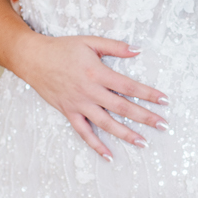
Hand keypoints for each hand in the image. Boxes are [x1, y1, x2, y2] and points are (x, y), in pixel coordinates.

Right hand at [15, 34, 166, 160]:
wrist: (33, 58)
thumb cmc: (62, 48)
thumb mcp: (90, 41)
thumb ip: (114, 47)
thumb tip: (137, 50)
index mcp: (97, 72)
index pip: (129, 86)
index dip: (148, 93)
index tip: (164, 100)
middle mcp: (90, 91)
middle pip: (122, 107)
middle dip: (144, 117)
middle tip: (163, 125)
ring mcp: (79, 104)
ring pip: (106, 123)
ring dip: (125, 134)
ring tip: (143, 142)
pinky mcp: (69, 112)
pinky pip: (84, 133)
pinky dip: (96, 145)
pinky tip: (109, 155)